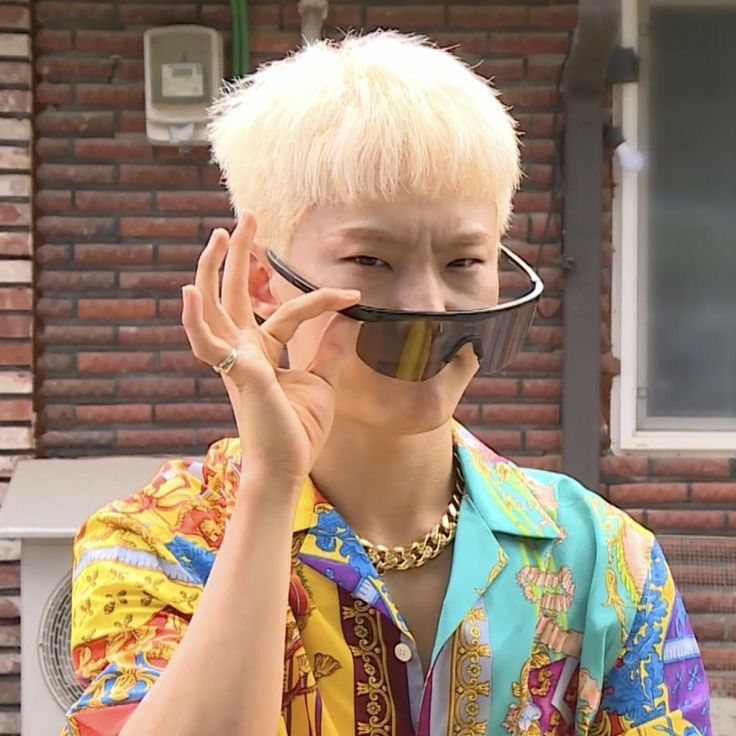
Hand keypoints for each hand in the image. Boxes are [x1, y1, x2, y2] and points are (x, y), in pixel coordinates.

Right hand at [181, 213, 360, 488]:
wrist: (287, 467)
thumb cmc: (297, 430)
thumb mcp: (321, 381)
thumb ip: (328, 349)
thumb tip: (348, 317)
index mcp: (262, 351)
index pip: (287, 311)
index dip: (320, 299)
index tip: (351, 292)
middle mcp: (243, 350)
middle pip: (235, 294)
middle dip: (239, 256)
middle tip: (244, 218)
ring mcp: (235, 361)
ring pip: (215, 308)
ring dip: (213, 271)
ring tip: (218, 235)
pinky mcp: (236, 375)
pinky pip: (207, 345)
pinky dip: (195, 319)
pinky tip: (190, 292)